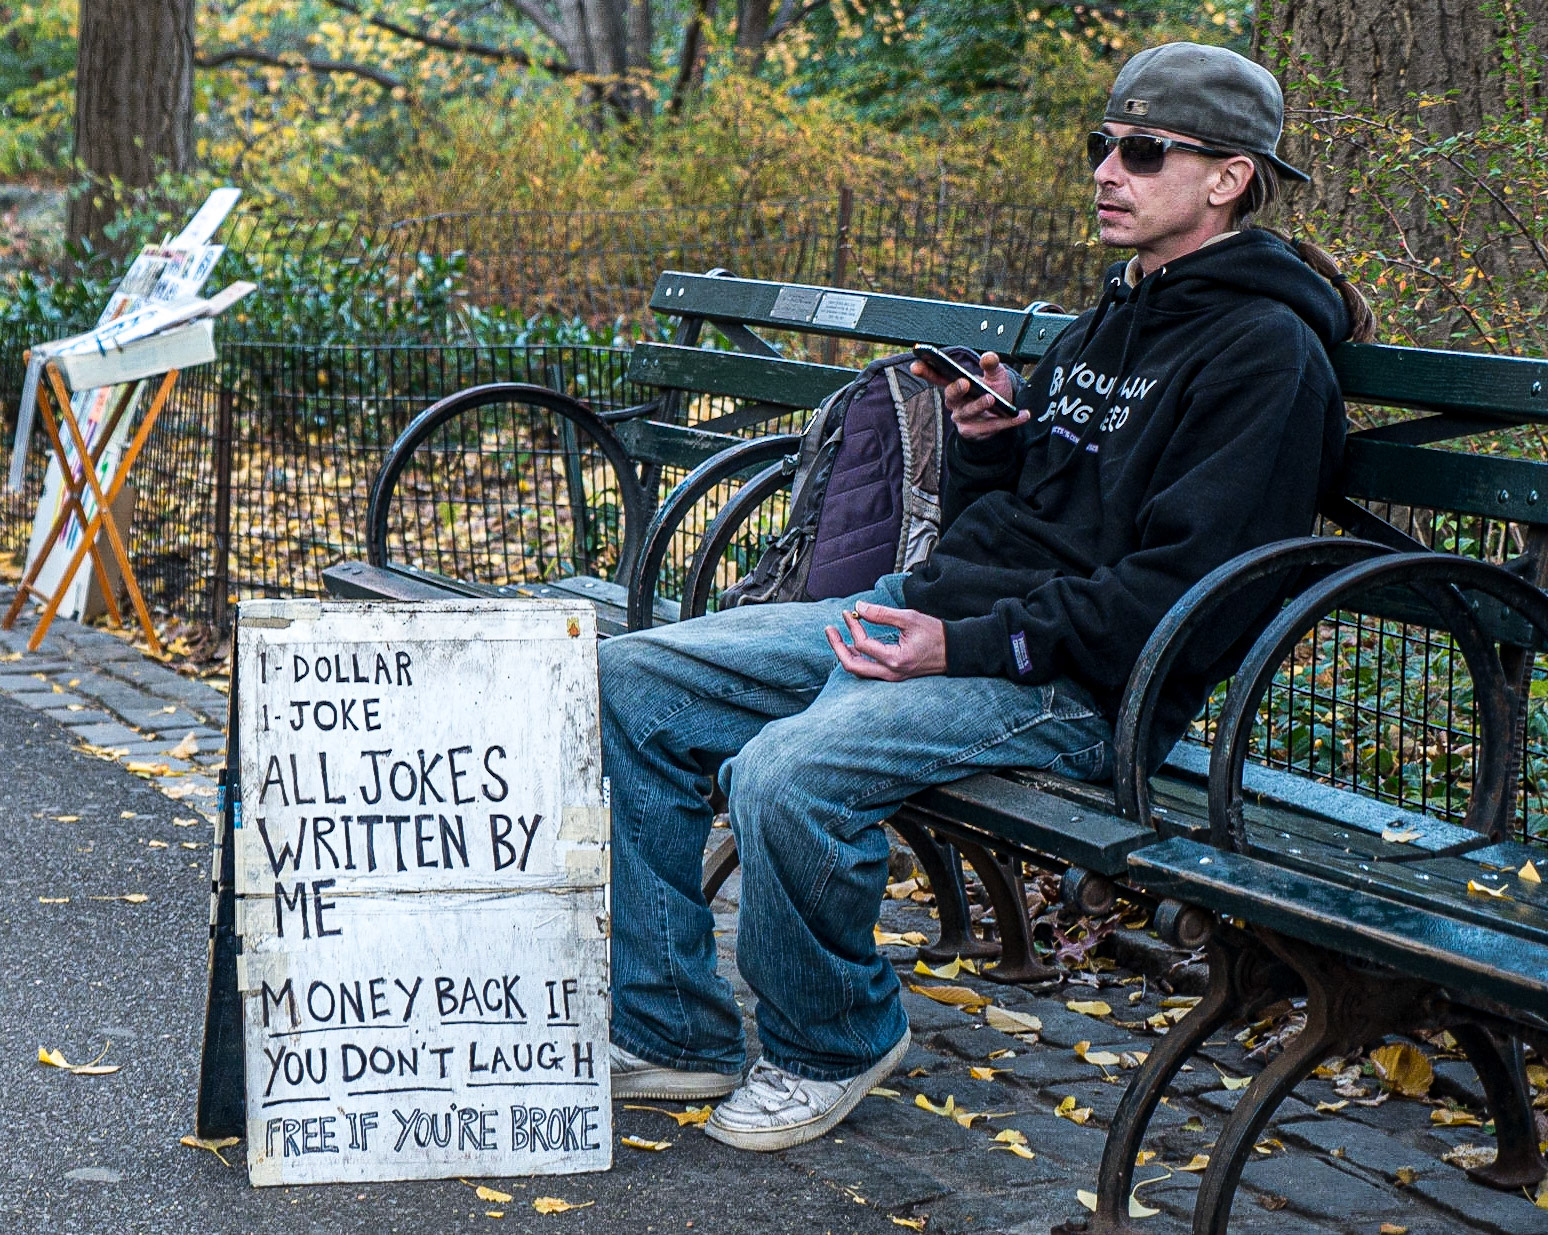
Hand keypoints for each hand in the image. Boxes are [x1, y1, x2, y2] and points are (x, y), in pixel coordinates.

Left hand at [825, 601, 947, 680]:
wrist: (955, 651)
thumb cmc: (936, 634)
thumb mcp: (909, 618)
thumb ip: (882, 614)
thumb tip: (858, 608)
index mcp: (896, 659)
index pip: (863, 645)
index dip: (852, 627)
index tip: (849, 613)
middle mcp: (891, 673)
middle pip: (853, 666)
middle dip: (837, 647)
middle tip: (829, 630)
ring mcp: (892, 677)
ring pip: (859, 671)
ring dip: (845, 654)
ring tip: (837, 637)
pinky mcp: (893, 676)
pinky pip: (868, 671)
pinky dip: (857, 659)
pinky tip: (852, 646)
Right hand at [909, 350, 1028, 441]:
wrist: (1003, 412)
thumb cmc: (994, 390)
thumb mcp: (995, 374)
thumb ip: (992, 365)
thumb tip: (989, 357)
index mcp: (955, 386)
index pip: (937, 377)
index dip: (925, 372)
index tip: (916, 364)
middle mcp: (955, 404)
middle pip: (950, 397)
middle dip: (956, 389)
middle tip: (965, 382)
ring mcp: (964, 420)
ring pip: (969, 413)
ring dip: (979, 405)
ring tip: (992, 398)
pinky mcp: (976, 432)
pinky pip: (993, 426)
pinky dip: (1009, 421)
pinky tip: (1023, 414)